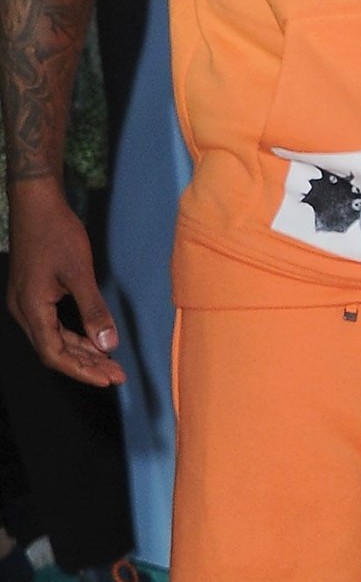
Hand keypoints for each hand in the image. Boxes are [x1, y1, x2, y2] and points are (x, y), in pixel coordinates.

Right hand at [4, 177, 124, 385]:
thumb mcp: (79, 272)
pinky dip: (74, 336)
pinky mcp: (32, 294)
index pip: (54, 354)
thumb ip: (93, 310)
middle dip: (86, 365)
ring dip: (81, 352)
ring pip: (53, 339)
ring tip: (110, 362)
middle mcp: (23, 310)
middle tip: (117, 374)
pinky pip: (52, 325)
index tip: (108, 379)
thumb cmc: (56, 233)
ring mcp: (26, 302)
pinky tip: (94, 340)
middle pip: (53, 351)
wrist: (36, 203)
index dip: (81, 370)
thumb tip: (108, 344)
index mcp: (31, 308)